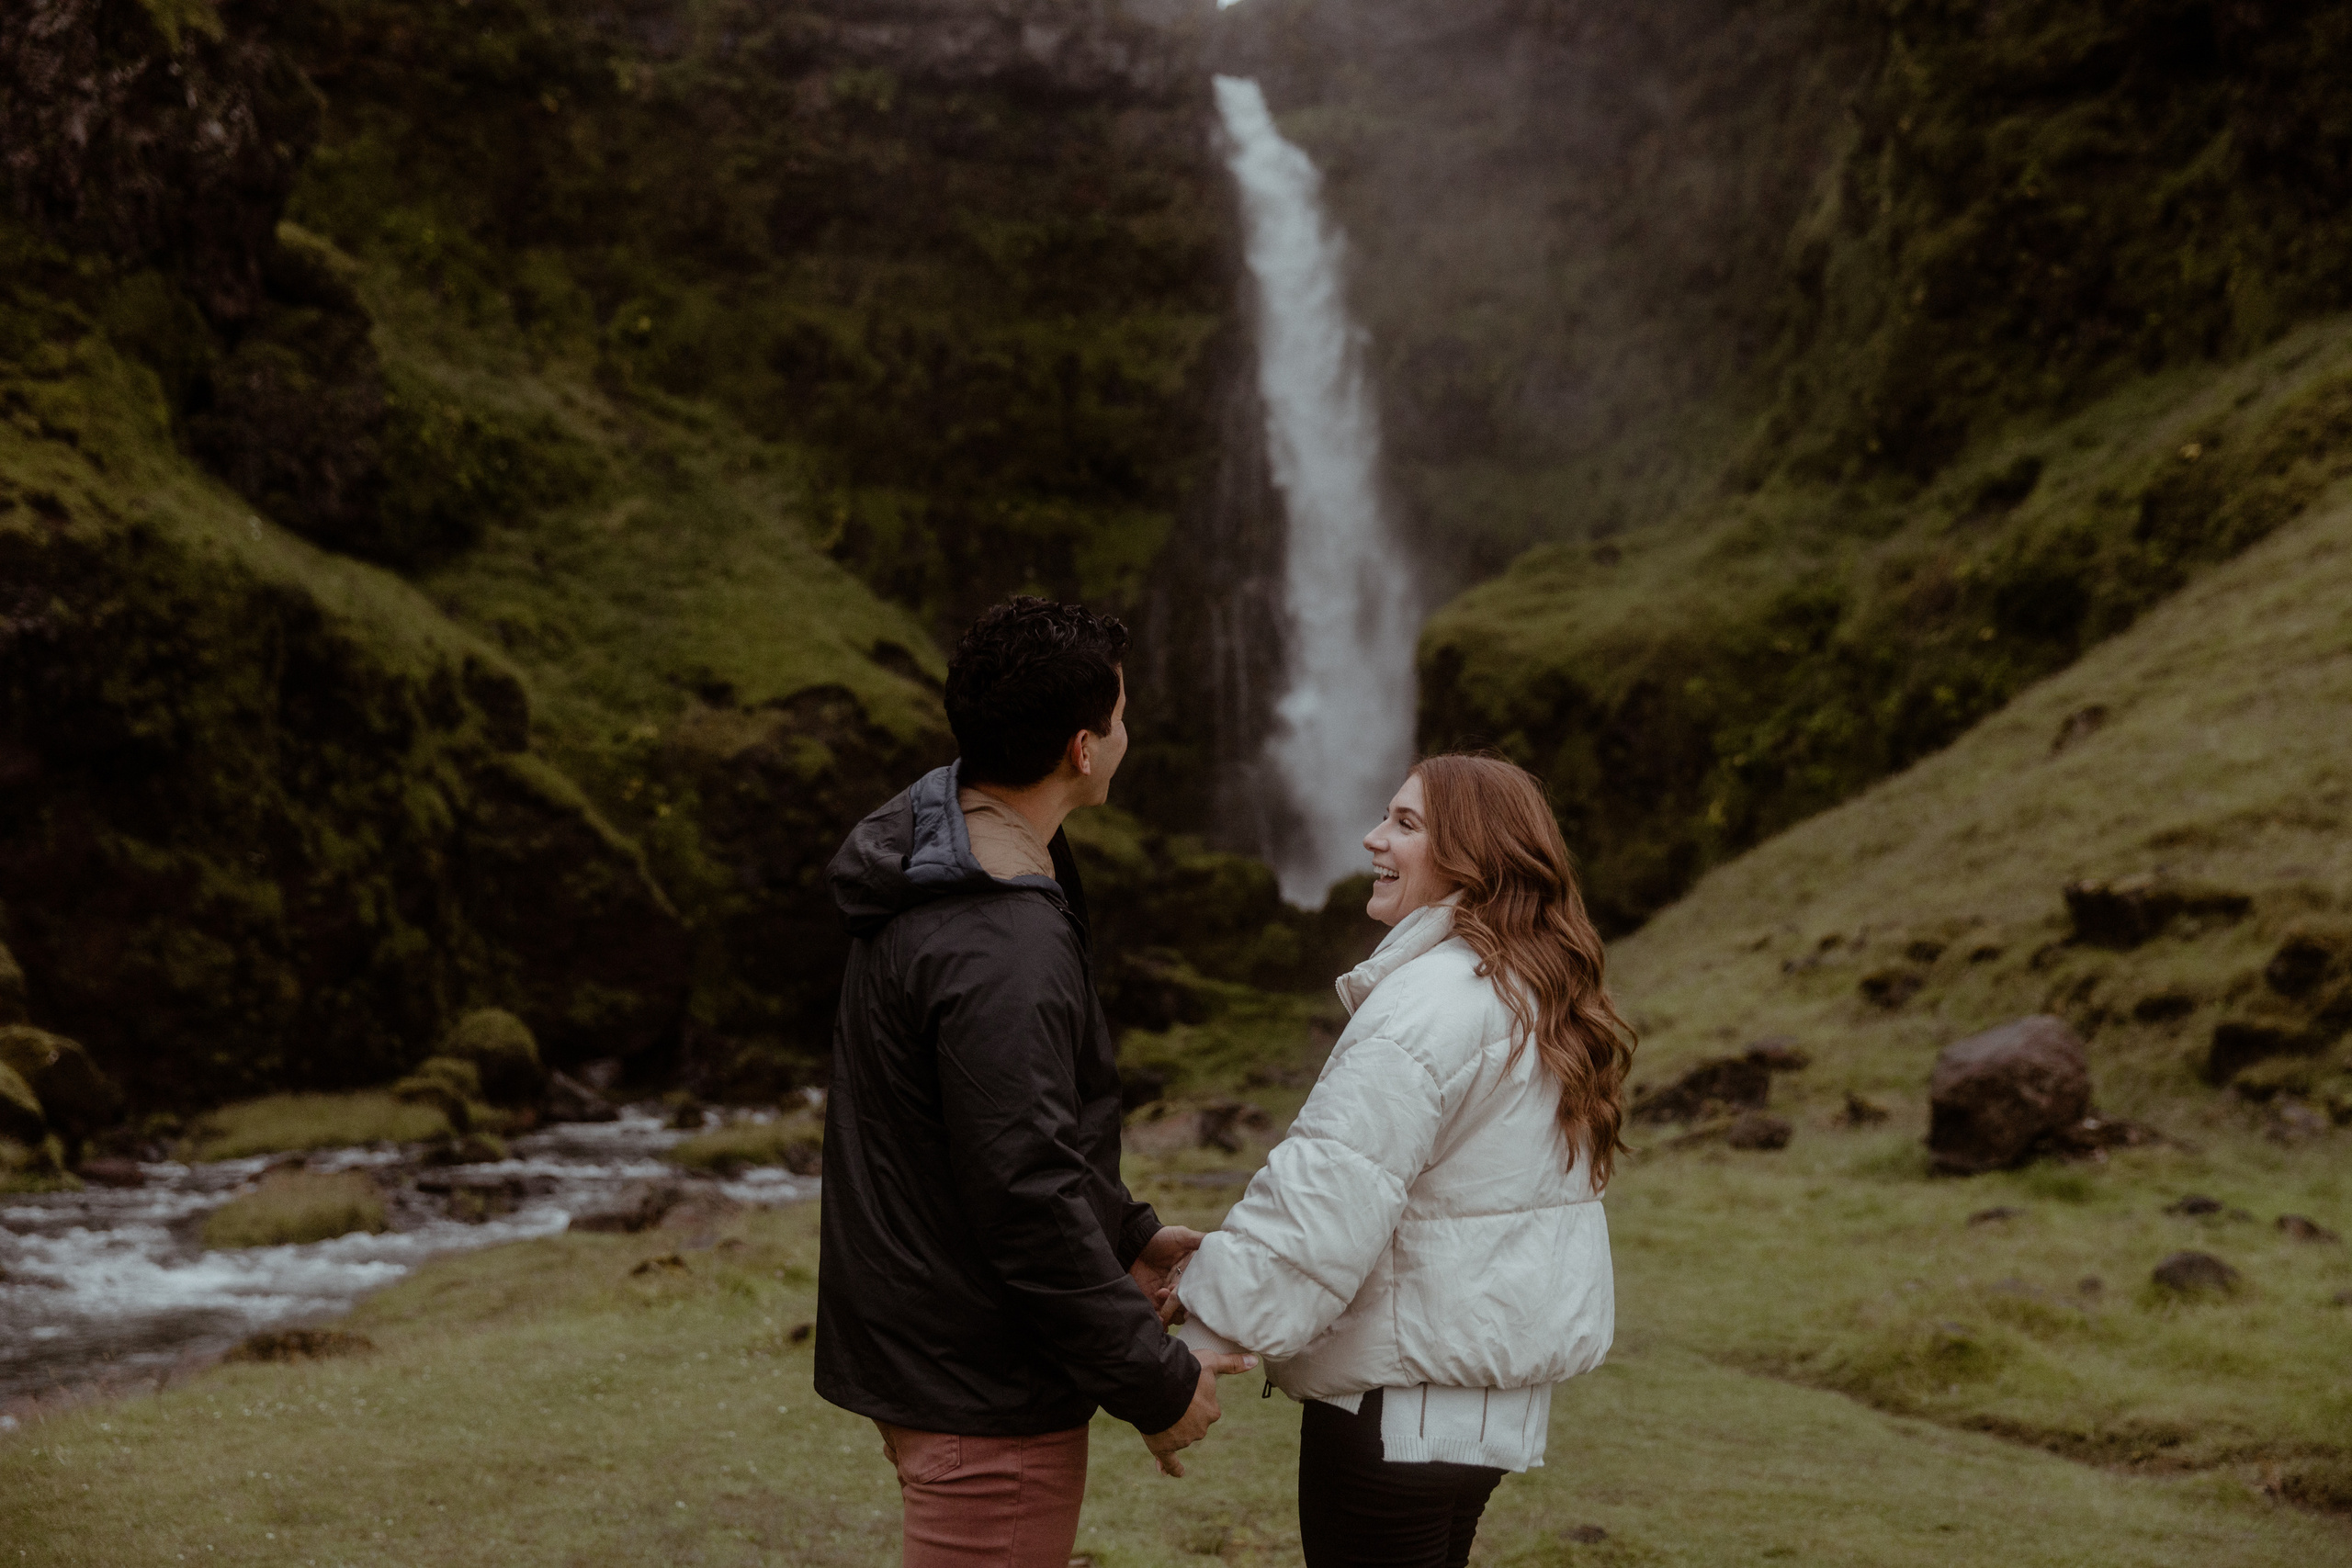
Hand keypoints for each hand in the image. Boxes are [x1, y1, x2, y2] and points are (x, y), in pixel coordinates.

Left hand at [1129, 1225, 1202, 1323]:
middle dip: (1182, 1307)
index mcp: (1190, 1275)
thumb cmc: (1161, 1237)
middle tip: (1172, 1294)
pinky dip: (1160, 1320)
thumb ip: (1200, 1240)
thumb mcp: (1183, 1236)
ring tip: (1161, 1294)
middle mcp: (1180, 1288)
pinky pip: (1159, 1316)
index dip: (1196, 1298)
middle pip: (1188, 1307)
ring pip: (1175, 1314)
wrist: (1135, 1241)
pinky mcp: (1152, 1301)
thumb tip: (1222, 1240)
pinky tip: (1158, 1315)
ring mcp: (1166, 1296)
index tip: (1191, 1297)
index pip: (1198, 1292)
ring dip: (1170, 1312)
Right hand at [1143, 1350, 1255, 1477]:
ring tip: (1158, 1409)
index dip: (1195, 1397)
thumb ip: (1232, 1363)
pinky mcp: (1165, 1448)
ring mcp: (1183, 1440)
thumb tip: (1255, 1360)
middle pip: (1193, 1423)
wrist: (1158, 1385)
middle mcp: (1201, 1429)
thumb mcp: (1211, 1361)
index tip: (1186, 1387)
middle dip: (1183, 1414)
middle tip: (1170, 1395)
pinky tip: (1177, 1474)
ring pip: (1179, 1436)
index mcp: (1212, 1411)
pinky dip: (1173, 1469)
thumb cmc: (1186, 1371)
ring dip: (1170, 1428)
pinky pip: (1170, 1462)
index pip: (1206, 1408)